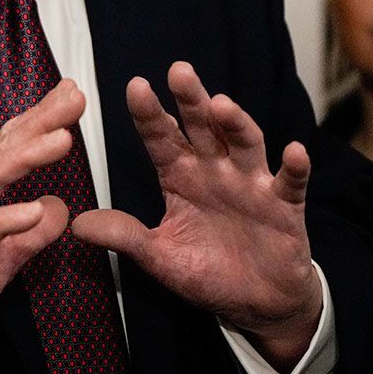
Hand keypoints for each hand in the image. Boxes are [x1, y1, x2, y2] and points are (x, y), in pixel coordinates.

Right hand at [0, 80, 79, 373]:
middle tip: (74, 96)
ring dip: (25, 157)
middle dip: (39, 122)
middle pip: (2, 150)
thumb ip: (32, 233)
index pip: (9, 146)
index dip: (40, 119)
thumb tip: (60, 207)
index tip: (71, 93)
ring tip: (61, 140)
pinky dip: (5, 219)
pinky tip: (33, 211)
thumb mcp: (2, 258)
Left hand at [70, 62, 321, 370]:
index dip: (150, 114)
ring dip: (236, 124)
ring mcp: (252, 184)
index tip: (136, 86)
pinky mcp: (284, 206)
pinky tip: (293, 151)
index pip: (162, 138)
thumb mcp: (160, 258)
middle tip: (179, 71)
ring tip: (222, 106)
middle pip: (202, 128)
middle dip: (191, 100)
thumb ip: (125, 237)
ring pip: (244, 144)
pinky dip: (295, 167)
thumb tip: (77, 224)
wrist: (257, 302)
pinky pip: (291, 183)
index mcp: (181, 177)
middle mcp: (215, 171)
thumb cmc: (208, 271)